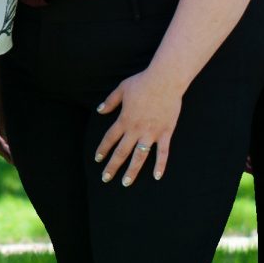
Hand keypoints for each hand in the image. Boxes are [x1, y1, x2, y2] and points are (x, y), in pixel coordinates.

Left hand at [94, 65, 183, 185]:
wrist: (165, 80)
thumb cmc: (143, 82)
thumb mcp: (122, 89)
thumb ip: (110, 101)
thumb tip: (99, 110)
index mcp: (124, 120)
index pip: (110, 138)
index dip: (102, 149)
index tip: (98, 159)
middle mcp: (136, 130)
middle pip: (121, 152)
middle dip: (112, 166)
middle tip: (105, 178)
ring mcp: (151, 133)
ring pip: (140, 156)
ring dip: (132, 171)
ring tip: (126, 183)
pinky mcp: (165, 132)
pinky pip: (163, 152)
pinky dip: (160, 165)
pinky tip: (157, 176)